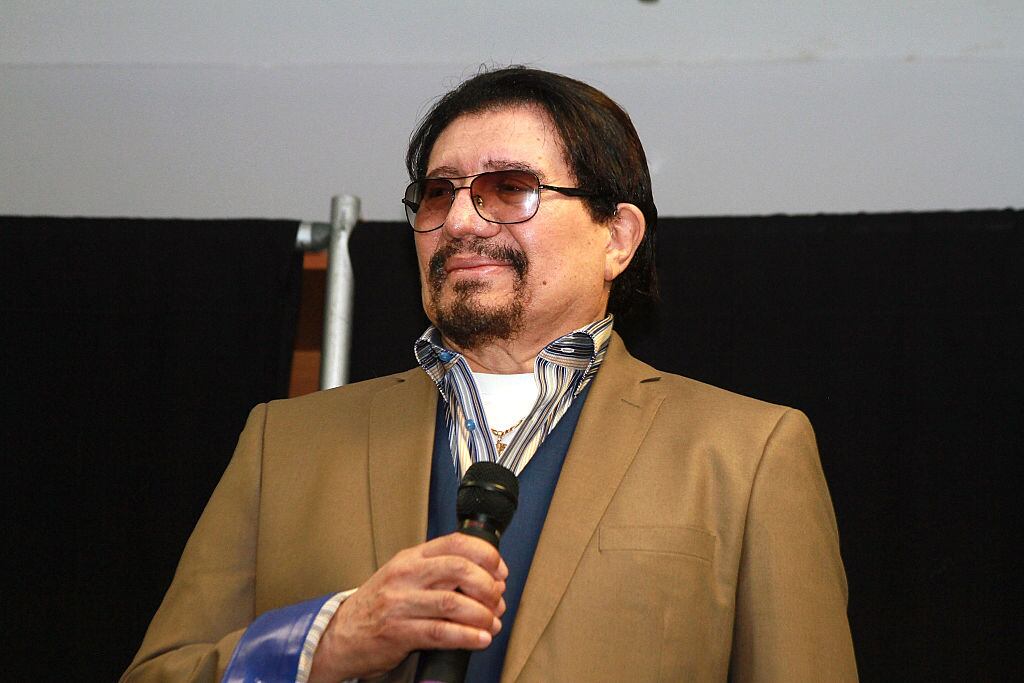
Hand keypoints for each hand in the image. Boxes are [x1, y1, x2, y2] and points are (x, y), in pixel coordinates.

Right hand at [308, 532, 507, 681]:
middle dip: (488, 586)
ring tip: (492, 624)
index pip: (457, 543)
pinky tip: (480, 639)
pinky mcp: (398, 632)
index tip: (500, 572)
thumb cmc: (379, 605)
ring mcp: (401, 603)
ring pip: (453, 602)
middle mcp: (407, 575)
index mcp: (412, 557)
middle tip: (498, 600)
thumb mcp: (405, 576)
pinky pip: (440, 632)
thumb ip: (439, 571)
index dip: (486, 556)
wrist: (341, 634)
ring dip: (482, 615)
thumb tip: (485, 579)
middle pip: (460, 569)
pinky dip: (467, 636)